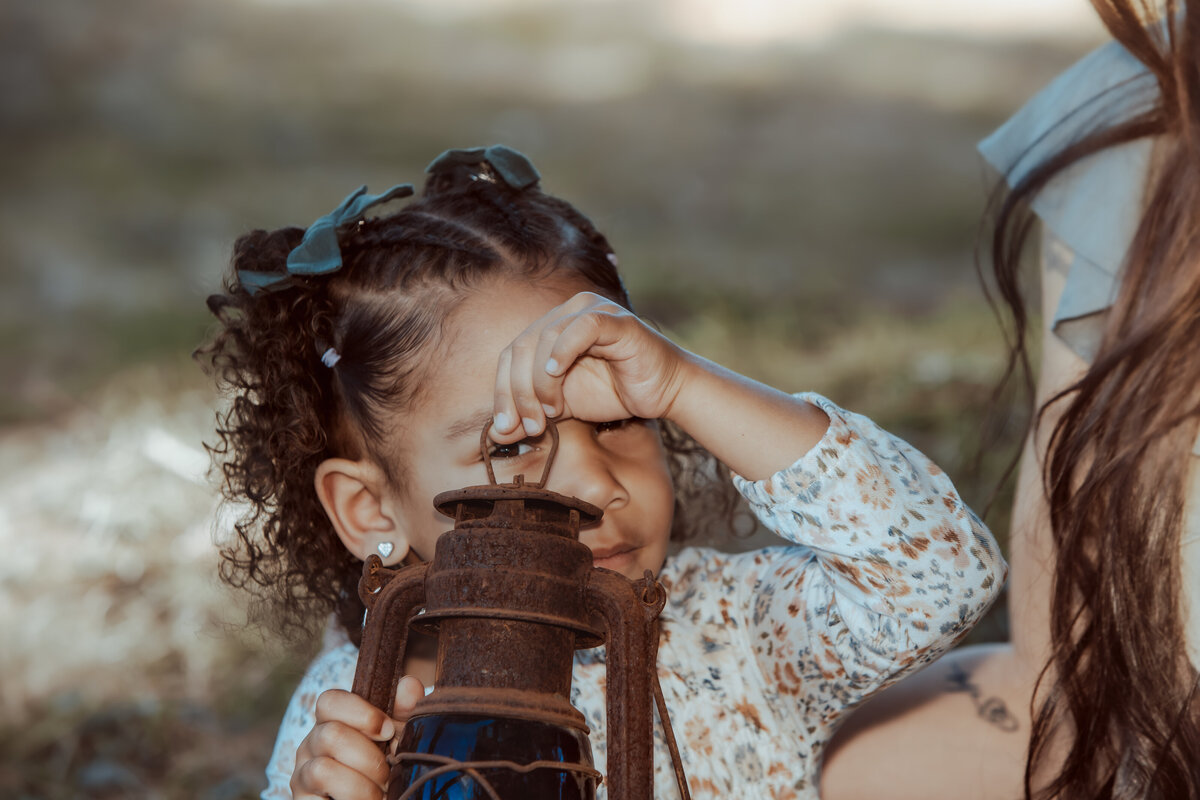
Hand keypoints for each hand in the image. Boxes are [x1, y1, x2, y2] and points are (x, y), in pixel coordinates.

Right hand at [291, 677, 424, 799]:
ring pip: (322, 770)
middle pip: (331, 735)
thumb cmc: (386, 768)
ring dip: (361, 786)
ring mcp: (302, 775)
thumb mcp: (399, 738)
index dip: (361, 713)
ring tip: (378, 795)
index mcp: (331, 722)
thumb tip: (409, 684)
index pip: (329, 701)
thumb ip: (405, 712)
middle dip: (369, 758)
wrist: (376, 799)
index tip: (388, 731)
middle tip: (388, 774)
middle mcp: (311, 745)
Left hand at [490, 291, 688, 441]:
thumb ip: (531, 416)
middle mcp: (567, 312)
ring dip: (540, 381)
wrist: (665, 392)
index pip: (511, 355)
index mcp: (550, 328)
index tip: (506, 427)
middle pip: (522, 347)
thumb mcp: (563, 408)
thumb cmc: (615, 393)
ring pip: (546, 338)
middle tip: (529, 425)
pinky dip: (563, 350)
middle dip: (518, 392)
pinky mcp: (615, 320)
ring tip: (550, 411)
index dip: (503, 392)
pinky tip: (556, 373)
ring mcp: (591, 311)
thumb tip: (496, 433)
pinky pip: (581, 328)